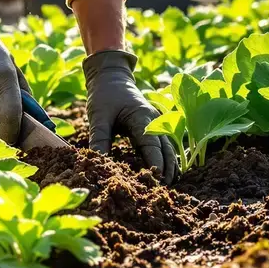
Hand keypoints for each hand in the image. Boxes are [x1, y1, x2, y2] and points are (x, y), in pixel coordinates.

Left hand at [83, 50, 177, 184]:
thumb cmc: (104, 95)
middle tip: (165, 189)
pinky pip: (164, 144)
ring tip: (169, 184)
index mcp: (141, 116)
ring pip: (169, 147)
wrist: (111, 77)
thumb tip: (98, 163)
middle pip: (166, 147)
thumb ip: (99, 139)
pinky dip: (167, 158)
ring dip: (170, 164)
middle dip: (167, 168)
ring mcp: (157, 122)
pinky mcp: (154, 126)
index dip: (156, 163)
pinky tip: (167, 172)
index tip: (158, 179)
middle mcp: (154, 120)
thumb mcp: (98, 116)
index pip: (152, 144)